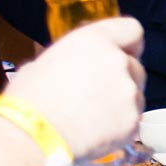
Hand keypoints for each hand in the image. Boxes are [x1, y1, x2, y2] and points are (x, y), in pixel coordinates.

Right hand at [2, 17, 145, 159]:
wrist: (32, 135)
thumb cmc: (29, 98)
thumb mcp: (44, 62)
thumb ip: (73, 58)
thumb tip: (73, 67)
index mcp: (95, 40)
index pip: (132, 30)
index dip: (129, 43)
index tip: (123, 53)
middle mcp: (118, 61)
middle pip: (134, 66)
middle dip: (122, 78)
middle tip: (98, 93)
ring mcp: (129, 92)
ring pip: (136, 95)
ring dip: (122, 103)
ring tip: (92, 117)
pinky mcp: (132, 120)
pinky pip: (133, 121)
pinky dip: (120, 126)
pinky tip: (95, 132)